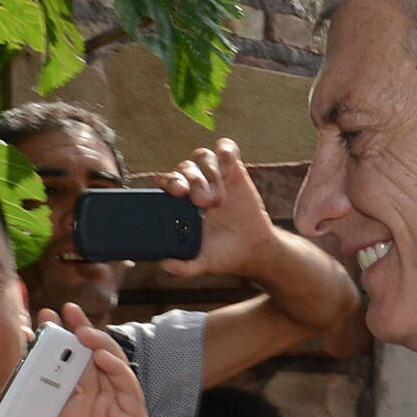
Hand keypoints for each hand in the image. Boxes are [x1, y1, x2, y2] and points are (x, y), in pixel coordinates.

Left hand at [25, 307, 171, 416]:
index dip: (38, 359)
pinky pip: (125, 385)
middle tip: (46, 312)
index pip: (49, 381)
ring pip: (102, 365)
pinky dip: (114, 366)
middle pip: (74, 363)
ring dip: (90, 339)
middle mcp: (88, 409)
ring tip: (74, 321)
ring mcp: (112, 410)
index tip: (22, 334)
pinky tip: (100, 352)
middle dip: (62, 336)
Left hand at [157, 139, 281, 282]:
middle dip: (193, 181)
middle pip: (185, 168)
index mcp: (178, 204)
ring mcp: (213, 176)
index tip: (178, 192)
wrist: (251, 249)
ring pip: (203, 157)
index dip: (170, 182)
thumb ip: (184, 267)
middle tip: (202, 202)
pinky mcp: (233, 169)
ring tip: (218, 198)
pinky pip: (226, 149)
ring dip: (209, 173)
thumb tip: (165, 266)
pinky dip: (226, 152)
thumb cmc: (221, 254)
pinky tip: (229, 168)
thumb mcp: (202, 263)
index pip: (166, 182)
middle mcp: (193, 186)